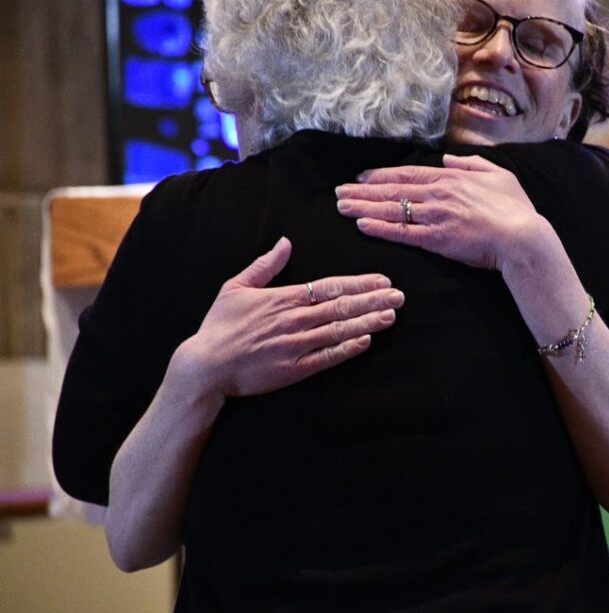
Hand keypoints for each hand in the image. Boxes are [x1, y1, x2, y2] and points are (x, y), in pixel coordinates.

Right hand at [172, 237, 403, 398]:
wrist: (205, 366)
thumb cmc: (220, 325)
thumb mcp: (236, 286)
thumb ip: (265, 266)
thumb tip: (285, 243)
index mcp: (283, 298)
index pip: (330, 287)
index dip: (359, 283)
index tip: (382, 280)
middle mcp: (294, 320)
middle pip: (342, 307)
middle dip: (373, 300)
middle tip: (399, 296)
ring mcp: (296, 346)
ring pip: (340, 331)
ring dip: (368, 322)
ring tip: (391, 315)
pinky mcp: (294, 370)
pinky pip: (327, 357)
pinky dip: (348, 349)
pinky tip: (367, 341)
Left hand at [335, 154, 547, 270]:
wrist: (523, 237)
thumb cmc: (515, 209)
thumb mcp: (498, 175)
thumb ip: (470, 165)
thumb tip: (447, 160)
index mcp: (451, 178)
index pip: (408, 174)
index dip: (382, 175)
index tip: (362, 177)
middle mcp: (439, 194)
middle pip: (393, 190)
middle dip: (363, 191)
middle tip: (340, 192)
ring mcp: (436, 216)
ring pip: (392, 209)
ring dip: (364, 207)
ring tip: (341, 207)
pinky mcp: (436, 240)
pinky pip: (402, 233)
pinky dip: (380, 228)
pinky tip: (362, 225)